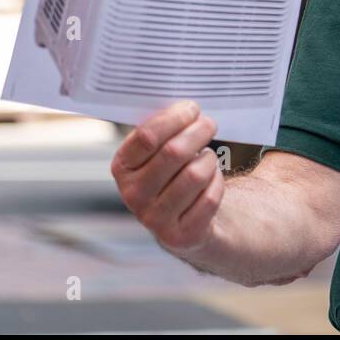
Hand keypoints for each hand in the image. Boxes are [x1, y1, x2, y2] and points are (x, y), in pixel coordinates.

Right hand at [111, 101, 223, 254]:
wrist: (183, 219)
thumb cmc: (172, 173)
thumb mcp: (158, 151)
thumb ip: (164, 129)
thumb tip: (187, 104)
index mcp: (122, 168)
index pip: (147, 137)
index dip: (174, 118)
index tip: (192, 108)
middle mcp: (133, 195)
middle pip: (174, 153)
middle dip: (198, 132)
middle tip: (209, 124)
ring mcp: (154, 218)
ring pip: (195, 175)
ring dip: (208, 160)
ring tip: (207, 156)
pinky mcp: (179, 235)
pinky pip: (209, 198)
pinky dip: (217, 183)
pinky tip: (212, 180)